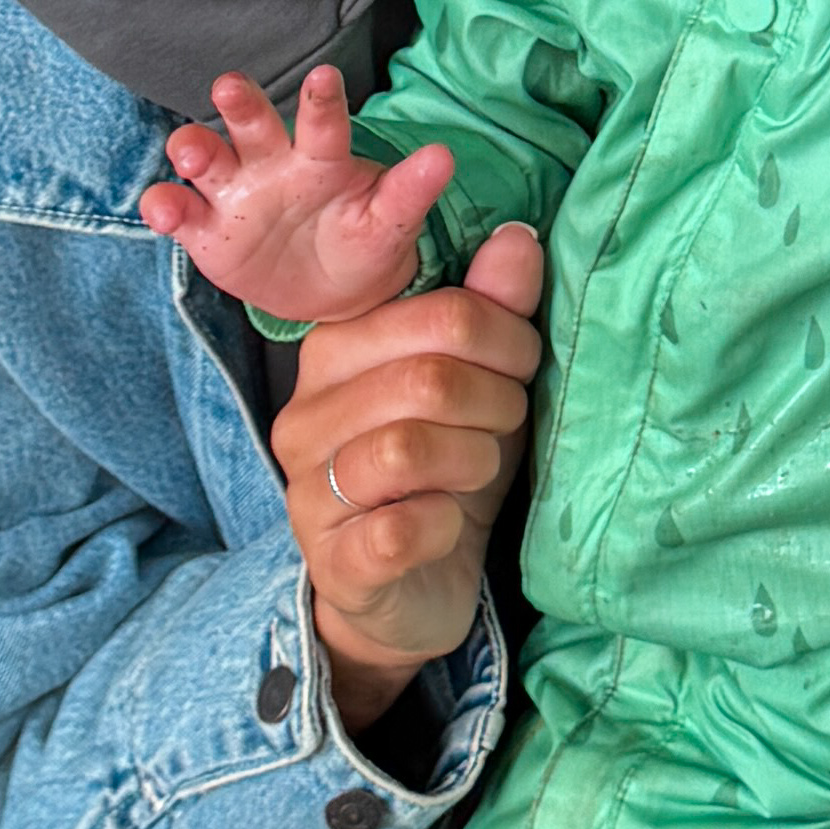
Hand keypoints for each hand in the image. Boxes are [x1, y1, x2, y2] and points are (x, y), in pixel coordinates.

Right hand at [138, 63, 452, 322]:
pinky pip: (179, 212)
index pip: (323, 124)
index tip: (325, 75)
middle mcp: (271, 163)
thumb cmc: (361, 239)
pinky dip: (165, 206)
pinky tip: (163, 207)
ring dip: (193, 147)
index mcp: (320, 157)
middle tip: (230, 86)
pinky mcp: (205, 230)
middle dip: (240, 103)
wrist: (330, 290)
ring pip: (206, 157)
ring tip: (190, 151)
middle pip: (251, 124)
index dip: (323, 101)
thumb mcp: (389, 222)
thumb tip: (444, 156)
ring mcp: (233, 194)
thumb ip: (409, 191)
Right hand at [277, 226, 546, 681]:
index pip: (439, 313)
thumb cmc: (445, 472)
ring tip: (479, 470)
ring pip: (408, 448)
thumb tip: (516, 238)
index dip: (506, 338)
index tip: (523, 367)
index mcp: (336, 350)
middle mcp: (306, 413)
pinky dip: (445, 523)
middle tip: (506, 425)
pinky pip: (399, 529)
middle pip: (428, 378)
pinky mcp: (332, 560)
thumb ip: (491, 310)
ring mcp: (309, 490)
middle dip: (496, 402)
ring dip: (473, 459)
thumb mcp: (479, 386)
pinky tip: (449, 524)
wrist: (411, 590)